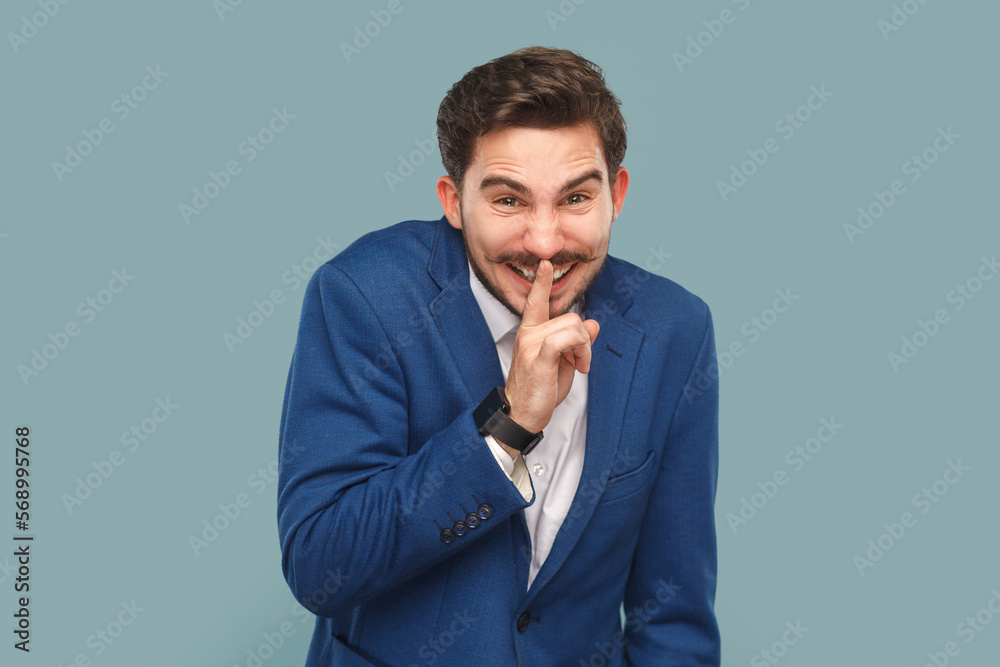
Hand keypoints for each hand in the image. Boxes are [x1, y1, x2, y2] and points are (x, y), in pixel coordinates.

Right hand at [500, 259, 599, 439]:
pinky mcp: (539, 357)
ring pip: (573, 327)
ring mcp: (532, 344)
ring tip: (579, 366)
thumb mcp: (562, 362)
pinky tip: (579, 366)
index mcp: (531, 332)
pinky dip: (580, 351)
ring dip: (584, 348)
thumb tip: (593, 324)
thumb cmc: (538, 389)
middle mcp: (529, 334)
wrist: (521, 414)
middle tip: (579, 362)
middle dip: (583, 340)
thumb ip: (575, 341)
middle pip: (571, 317)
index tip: (543, 263)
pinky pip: (567, 339)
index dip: (541, 283)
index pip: (536, 301)